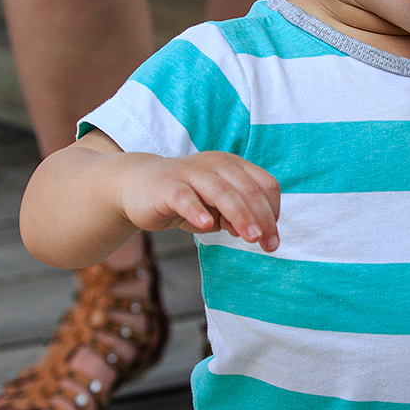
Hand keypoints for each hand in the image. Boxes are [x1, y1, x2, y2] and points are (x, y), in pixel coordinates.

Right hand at [117, 151, 280, 252]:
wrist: (137, 186)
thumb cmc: (185, 198)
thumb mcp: (216, 208)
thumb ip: (235, 217)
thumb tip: (252, 233)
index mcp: (233, 166)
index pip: (265, 185)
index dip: (272, 211)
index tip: (271, 237)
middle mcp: (216, 164)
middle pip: (248, 190)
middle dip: (262, 218)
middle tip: (268, 245)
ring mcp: (191, 173)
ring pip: (223, 192)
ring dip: (240, 215)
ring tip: (251, 238)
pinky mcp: (168, 186)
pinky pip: (186, 198)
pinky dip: (198, 211)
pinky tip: (206, 225)